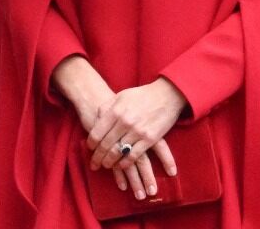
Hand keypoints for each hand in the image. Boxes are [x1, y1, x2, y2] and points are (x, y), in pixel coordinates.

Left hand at [52, 57, 178, 199]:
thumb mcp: (122, 96)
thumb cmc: (144, 94)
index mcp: (116, 111)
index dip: (91, 144)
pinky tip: (121, 165)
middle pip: (105, 146)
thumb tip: (96, 119)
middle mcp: (125, 122)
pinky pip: (133, 156)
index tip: (90, 149)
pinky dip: (125, 163)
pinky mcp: (150, 139)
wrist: (169, 94)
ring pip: (117, 153)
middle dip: (97, 157)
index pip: (96, 134)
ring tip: (106, 165)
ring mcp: (138, 132)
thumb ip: (107, 107)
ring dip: (109, 162)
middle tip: (94, 164)